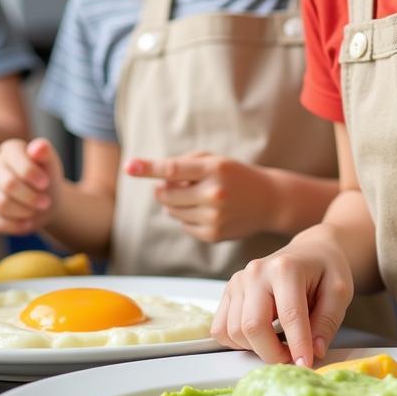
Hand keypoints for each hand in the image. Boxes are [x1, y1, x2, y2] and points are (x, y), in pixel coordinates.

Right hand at [0, 137, 62, 234]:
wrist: (44, 201)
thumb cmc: (47, 178)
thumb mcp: (51, 164)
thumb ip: (45, 152)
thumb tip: (39, 147)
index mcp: (9, 149)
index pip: (14, 158)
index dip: (30, 173)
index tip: (46, 184)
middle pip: (8, 184)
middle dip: (30, 196)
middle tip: (45, 203)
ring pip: (0, 204)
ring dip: (24, 211)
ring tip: (36, 211)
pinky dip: (15, 225)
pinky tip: (27, 223)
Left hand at [125, 151, 273, 242]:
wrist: (268, 200)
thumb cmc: (236, 175)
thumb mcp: (216, 160)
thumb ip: (186, 164)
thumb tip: (159, 181)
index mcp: (214, 169)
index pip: (173, 168)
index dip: (148, 168)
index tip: (128, 166)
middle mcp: (214, 193)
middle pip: (167, 194)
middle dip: (163, 189)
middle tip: (172, 185)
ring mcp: (214, 217)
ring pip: (172, 212)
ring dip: (175, 204)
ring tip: (195, 197)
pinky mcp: (213, 235)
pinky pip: (184, 226)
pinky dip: (186, 218)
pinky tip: (205, 211)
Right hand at [211, 230, 352, 365]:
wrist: (310, 250)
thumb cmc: (325, 269)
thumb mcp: (339, 291)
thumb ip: (328, 321)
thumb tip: (314, 351)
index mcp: (285, 268)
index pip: (289, 315)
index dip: (298, 346)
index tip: (306, 365)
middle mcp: (256, 272)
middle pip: (253, 326)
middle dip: (273, 353)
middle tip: (293, 357)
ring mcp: (239, 281)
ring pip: (234, 331)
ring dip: (257, 348)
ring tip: (280, 343)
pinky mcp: (229, 291)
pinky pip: (221, 329)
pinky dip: (238, 342)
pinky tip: (261, 336)